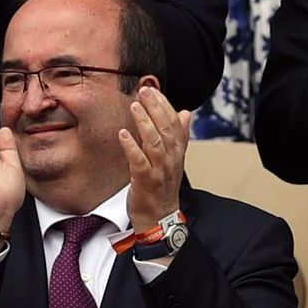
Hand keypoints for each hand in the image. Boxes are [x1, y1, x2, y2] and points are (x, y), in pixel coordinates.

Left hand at [120, 85, 192, 230]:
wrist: (160, 217)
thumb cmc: (163, 187)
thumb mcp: (174, 158)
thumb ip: (179, 135)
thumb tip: (185, 113)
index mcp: (177, 151)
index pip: (174, 123)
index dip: (165, 105)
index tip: (153, 89)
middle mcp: (171, 158)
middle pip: (166, 129)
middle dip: (155, 108)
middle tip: (144, 91)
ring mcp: (159, 170)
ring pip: (155, 143)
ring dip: (145, 123)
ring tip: (134, 106)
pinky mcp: (145, 181)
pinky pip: (139, 162)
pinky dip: (132, 147)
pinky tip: (123, 134)